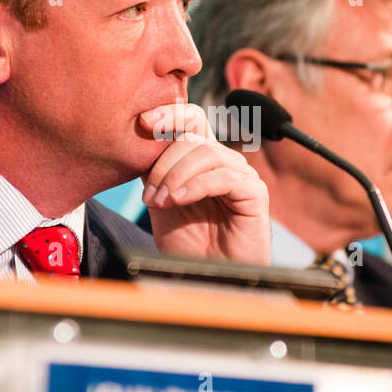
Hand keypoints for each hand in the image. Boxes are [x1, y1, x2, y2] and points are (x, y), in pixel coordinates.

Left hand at [138, 103, 269, 264]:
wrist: (207, 277)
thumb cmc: (187, 242)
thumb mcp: (160, 200)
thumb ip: (152, 170)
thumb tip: (137, 140)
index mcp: (202, 158)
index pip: (190, 119)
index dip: (169, 114)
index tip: (142, 122)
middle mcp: (223, 161)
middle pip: (192, 136)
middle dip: (162, 162)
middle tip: (148, 195)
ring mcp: (241, 174)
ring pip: (206, 153)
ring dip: (175, 176)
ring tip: (160, 202)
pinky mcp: (254, 192)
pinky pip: (224, 176)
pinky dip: (196, 185)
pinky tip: (178, 200)